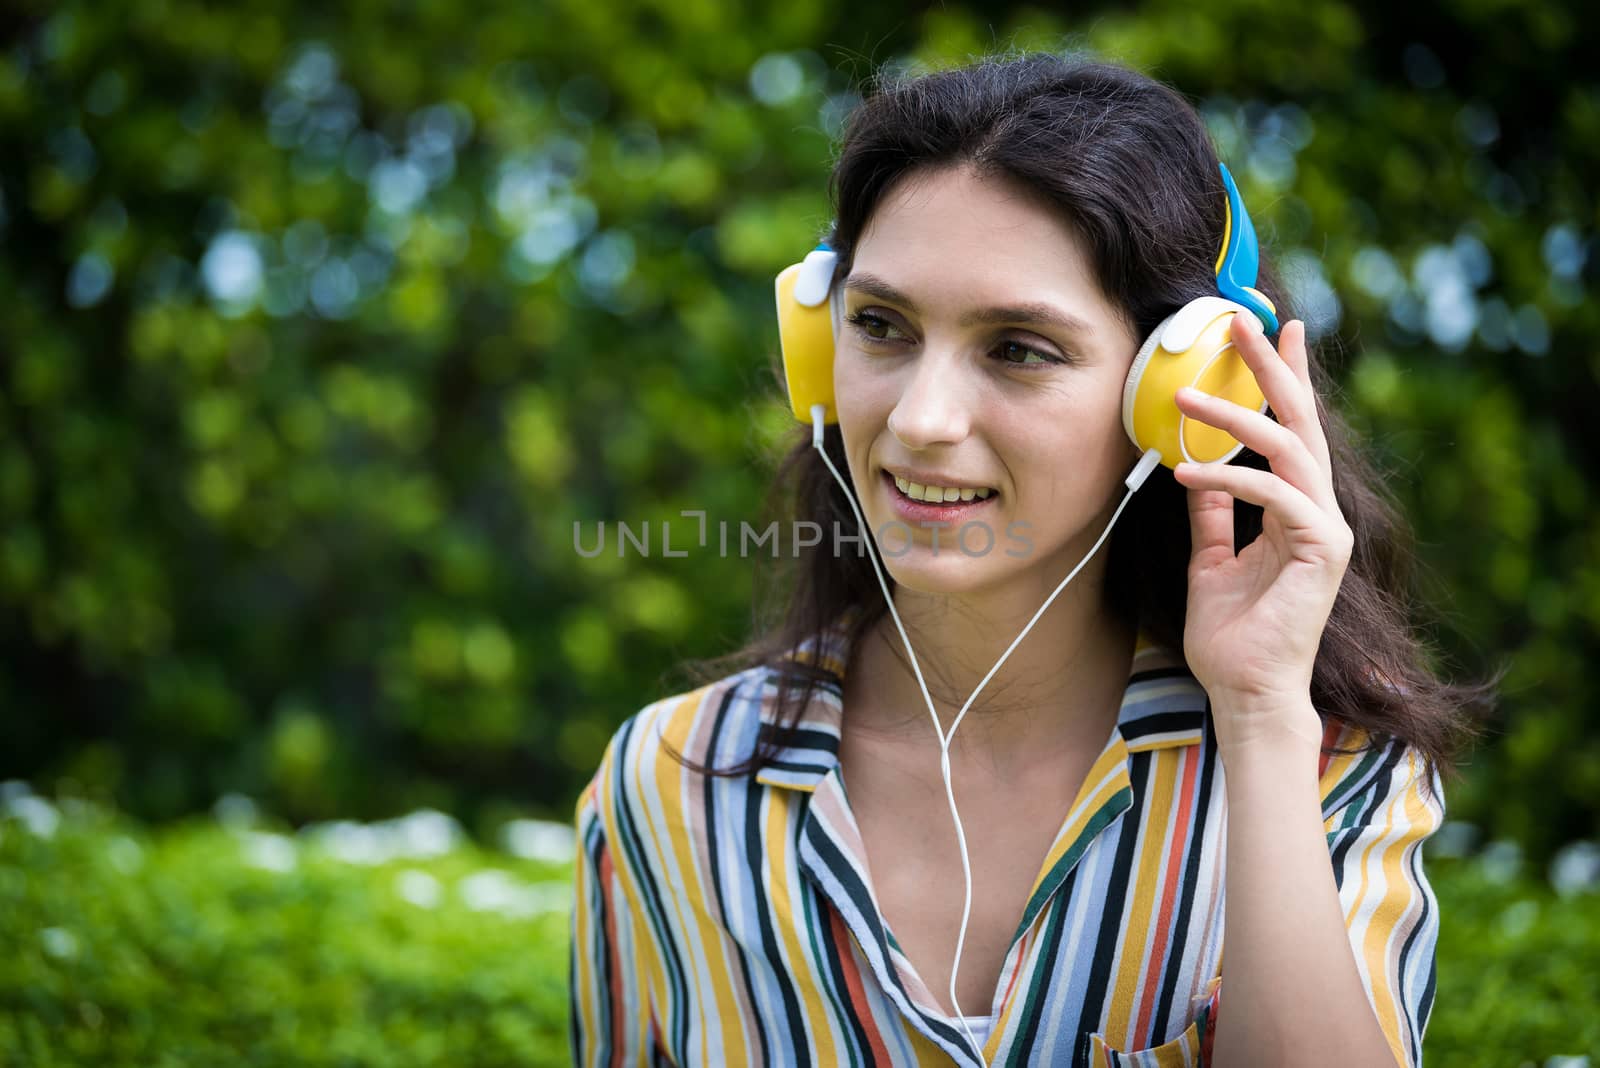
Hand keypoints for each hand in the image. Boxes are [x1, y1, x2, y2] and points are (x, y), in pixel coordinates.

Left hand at [1170, 314, 1351, 752]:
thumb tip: (1197, 472)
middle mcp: (1318, 511)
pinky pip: (1274, 496)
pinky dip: (1230, 479)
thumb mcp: (1210, 562)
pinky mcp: (1319, 550)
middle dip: (1272, 369)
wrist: (1246, 690)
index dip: (1283, 379)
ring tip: (1187, 396)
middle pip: (1299, 423)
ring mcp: (1324, 529)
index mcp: (1296, 510)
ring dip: (1235, 417)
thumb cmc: (1231, 636)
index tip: (1271, 331)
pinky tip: (1186, 473)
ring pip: (1287, 449)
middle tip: (1243, 323)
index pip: (1291, 431)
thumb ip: (1213, 517)